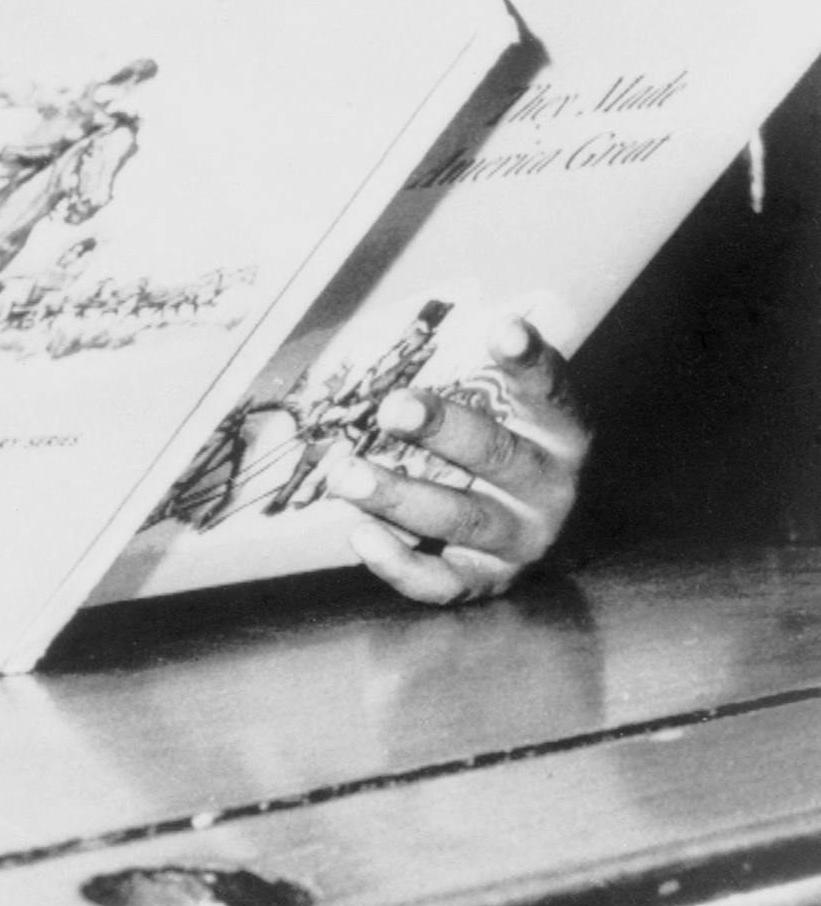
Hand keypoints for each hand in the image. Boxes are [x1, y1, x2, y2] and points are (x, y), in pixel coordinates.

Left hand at [330, 317, 587, 603]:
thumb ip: (470, 371)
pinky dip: (401, 565)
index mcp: (560, 432)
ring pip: (461, 519)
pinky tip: (361, 536)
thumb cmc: (503, 445)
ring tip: (344, 474)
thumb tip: (395, 323)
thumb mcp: (504, 405)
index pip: (549, 390)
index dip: (527, 361)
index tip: (503, 329)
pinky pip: (443, 582)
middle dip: (442, 431)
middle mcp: (548, 487)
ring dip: (399, 496)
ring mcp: (520, 539)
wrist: (541, 526)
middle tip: (391, 407)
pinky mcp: (486, 580)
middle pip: (497, 456)